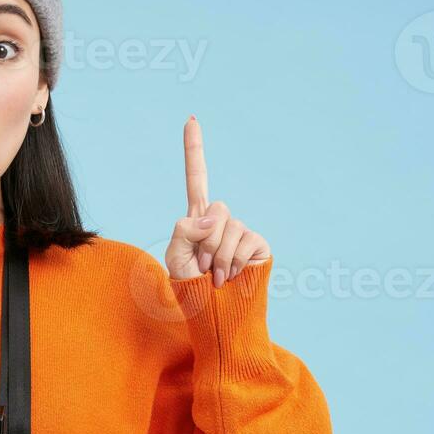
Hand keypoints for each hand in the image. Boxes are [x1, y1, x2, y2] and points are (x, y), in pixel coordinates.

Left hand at [165, 115, 271, 285]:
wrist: (214, 314)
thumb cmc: (192, 289)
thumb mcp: (175, 258)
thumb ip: (184, 231)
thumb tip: (214, 216)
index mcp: (197, 219)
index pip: (197, 178)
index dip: (194, 149)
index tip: (192, 118)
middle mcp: (222, 220)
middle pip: (214, 209)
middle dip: (204, 242)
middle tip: (204, 267)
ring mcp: (241, 231)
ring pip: (228, 228)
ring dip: (218, 258)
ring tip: (216, 276)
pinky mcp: (258, 244)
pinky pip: (244, 242)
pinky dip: (233, 263)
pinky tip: (232, 277)